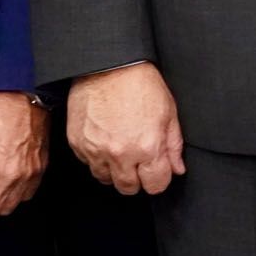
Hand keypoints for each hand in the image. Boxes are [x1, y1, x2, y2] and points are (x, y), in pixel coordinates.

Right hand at [68, 64, 185, 194]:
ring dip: (116, 171)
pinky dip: (98, 158)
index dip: (159, 179)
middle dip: (138, 179)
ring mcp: (96, 151)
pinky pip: (88, 164)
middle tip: (141, 162)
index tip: (158, 171)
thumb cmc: (141, 84)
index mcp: (148, 147)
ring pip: (106, 180)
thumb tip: (177, 168)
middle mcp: (121, 154)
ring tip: (122, 149)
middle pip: (129, 189)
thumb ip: (174, 145)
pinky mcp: (78, 145)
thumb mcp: (169, 112)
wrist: (108, 67)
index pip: (156, 186)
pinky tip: (106, 141)